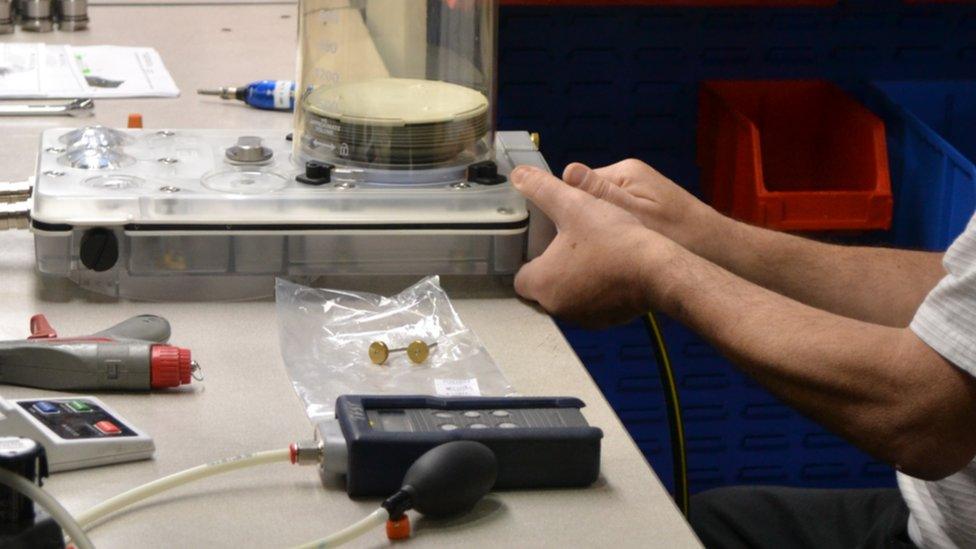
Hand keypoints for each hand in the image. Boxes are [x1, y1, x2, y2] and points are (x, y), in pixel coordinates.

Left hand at [511, 165, 676, 327]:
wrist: (658, 270)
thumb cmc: (614, 239)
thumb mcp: (574, 204)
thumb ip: (543, 190)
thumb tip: (519, 175)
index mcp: (542, 284)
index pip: (520, 278)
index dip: (527, 259)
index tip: (539, 244)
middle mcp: (558, 308)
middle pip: (542, 290)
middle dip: (550, 269)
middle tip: (563, 244)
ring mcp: (583, 318)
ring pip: (567, 298)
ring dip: (573, 280)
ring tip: (587, 252)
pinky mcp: (607, 321)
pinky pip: (591, 306)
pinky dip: (595, 290)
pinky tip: (609, 268)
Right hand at [561, 159, 720, 252]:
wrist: (718, 249)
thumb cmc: (682, 235)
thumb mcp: (636, 217)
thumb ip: (602, 195)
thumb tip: (568, 171)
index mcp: (624, 172)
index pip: (576, 183)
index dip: (566, 208)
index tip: (561, 233)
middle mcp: (629, 176)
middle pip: (585, 197)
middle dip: (581, 220)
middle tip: (584, 247)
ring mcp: (636, 191)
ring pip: (598, 210)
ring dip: (596, 229)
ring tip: (603, 251)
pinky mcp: (642, 207)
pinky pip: (613, 218)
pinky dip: (611, 234)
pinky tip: (616, 252)